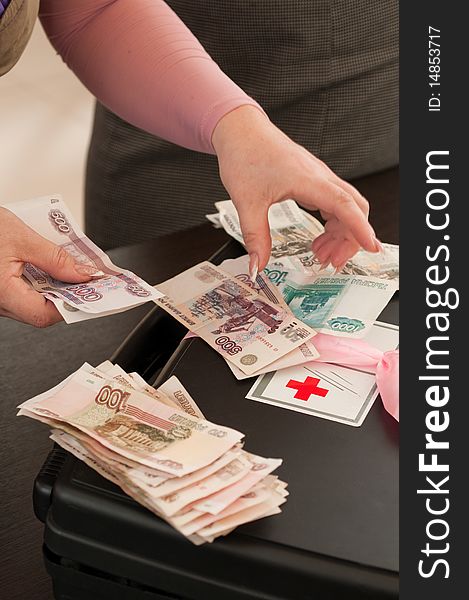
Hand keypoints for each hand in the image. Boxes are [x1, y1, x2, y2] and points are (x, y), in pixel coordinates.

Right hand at [0, 207, 95, 326]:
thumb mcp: (21, 237)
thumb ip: (55, 258)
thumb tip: (83, 274)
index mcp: (1, 292)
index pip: (44, 315)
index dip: (71, 305)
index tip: (90, 292)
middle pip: (41, 311)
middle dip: (67, 295)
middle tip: (86, 279)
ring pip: (33, 303)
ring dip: (55, 289)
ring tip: (72, 271)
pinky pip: (24, 294)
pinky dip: (41, 284)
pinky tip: (52, 269)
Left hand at [212, 106, 380, 275]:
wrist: (241, 130)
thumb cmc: (245, 155)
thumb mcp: (246, 202)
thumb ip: (255, 237)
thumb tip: (258, 266)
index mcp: (307, 180)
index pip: (344, 205)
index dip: (359, 228)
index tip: (370, 246)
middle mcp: (319, 177)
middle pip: (353, 208)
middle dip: (351, 239)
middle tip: (332, 263)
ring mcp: (318, 178)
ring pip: (346, 208)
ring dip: (341, 234)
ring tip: (322, 255)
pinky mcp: (313, 180)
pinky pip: (335, 204)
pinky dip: (333, 225)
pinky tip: (320, 239)